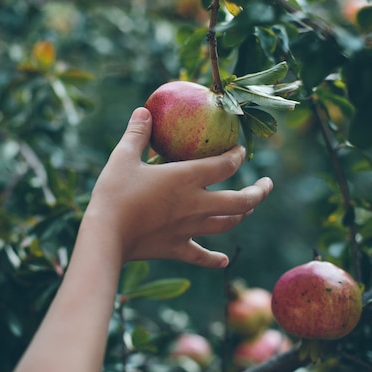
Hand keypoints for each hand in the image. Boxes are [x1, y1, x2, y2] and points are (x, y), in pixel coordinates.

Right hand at [82, 107, 272, 267]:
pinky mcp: (177, 248)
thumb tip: (144, 110)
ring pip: (227, 224)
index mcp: (186, 178)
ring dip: (242, 216)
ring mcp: (189, 229)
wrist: (105, 236)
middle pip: (240, 201)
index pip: (225, 165)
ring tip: (248, 209)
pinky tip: (224, 260)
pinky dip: (215, 259)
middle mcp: (195, 204)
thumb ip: (137, 133)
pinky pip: (202, 256)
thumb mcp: (122, 157)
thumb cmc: (114, 194)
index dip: (237, 156)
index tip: (241, 150)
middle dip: (259, 192)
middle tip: (267, 185)